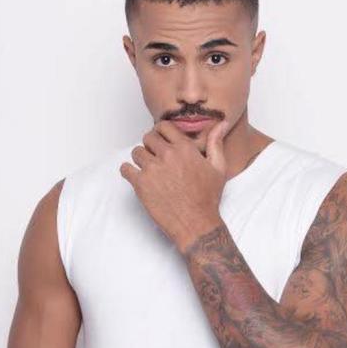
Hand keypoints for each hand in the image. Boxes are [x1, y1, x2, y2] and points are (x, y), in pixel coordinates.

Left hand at [119, 118, 230, 253]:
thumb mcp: (218, 168)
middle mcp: (167, 155)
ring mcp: (152, 169)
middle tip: (155, 158)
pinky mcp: (141, 184)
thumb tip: (221, 123)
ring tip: (149, 170)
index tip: (161, 141)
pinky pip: (125, 169)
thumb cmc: (207, 198)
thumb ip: (215, 143)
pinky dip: (129, 172)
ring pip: (136, 152)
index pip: (163, 127)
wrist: (196, 224)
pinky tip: (138, 178)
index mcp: (185, 148)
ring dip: (140, 159)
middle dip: (151, 146)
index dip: (160, 133)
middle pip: (148, 137)